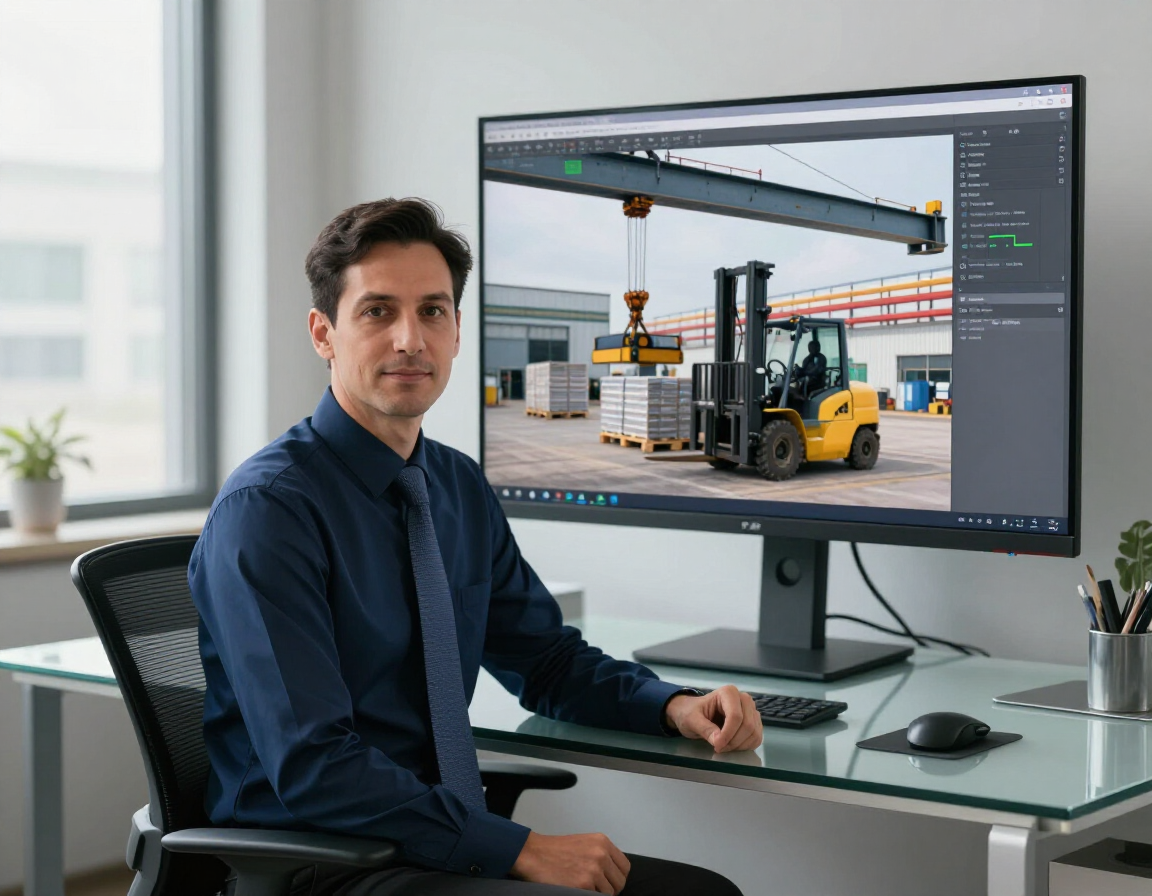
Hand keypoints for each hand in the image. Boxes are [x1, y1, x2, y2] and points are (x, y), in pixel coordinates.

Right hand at [510, 831, 629, 893]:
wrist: (532, 853)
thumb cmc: (554, 850)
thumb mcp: (584, 843)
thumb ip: (601, 855)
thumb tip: (612, 874)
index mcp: (602, 842)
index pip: (624, 867)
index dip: (616, 878)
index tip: (608, 882)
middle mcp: (601, 855)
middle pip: (620, 882)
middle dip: (609, 889)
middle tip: (594, 888)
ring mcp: (593, 870)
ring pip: (609, 893)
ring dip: (597, 894)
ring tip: (582, 888)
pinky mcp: (583, 885)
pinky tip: (575, 889)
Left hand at [664, 685, 762, 752]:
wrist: (693, 714)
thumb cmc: (691, 713)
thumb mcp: (691, 720)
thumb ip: (704, 728)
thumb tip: (718, 740)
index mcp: (728, 693)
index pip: (735, 716)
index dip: (727, 734)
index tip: (716, 746)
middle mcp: (744, 699)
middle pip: (748, 725)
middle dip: (733, 741)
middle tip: (718, 747)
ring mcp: (751, 711)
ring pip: (754, 733)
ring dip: (739, 745)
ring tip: (723, 746)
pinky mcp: (754, 722)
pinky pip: (756, 738)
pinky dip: (745, 746)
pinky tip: (732, 745)